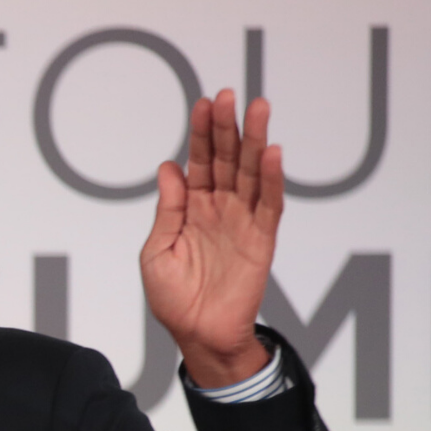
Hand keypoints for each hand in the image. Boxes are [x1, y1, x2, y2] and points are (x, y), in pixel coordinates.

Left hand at [140, 89, 282, 388]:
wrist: (197, 334)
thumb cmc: (173, 298)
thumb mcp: (157, 251)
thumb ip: (167, 210)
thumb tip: (168, 167)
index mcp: (191, 208)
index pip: (199, 162)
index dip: (201, 134)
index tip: (202, 103)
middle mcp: (219, 208)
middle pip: (227, 159)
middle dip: (227, 127)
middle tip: (229, 95)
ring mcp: (242, 221)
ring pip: (252, 173)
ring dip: (256, 141)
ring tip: (258, 109)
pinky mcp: (261, 239)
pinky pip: (269, 204)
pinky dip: (272, 178)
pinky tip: (273, 152)